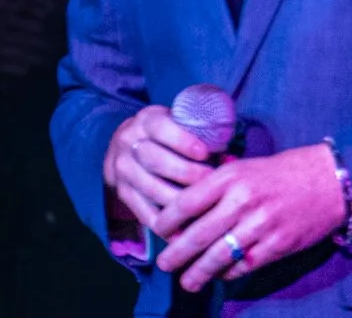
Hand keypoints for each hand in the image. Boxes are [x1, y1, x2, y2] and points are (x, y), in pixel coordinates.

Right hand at [105, 105, 215, 232]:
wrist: (128, 147)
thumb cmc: (167, 136)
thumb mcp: (177, 123)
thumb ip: (199, 134)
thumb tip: (229, 158)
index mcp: (147, 121)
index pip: (161, 128)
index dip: (183, 141)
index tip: (205, 153)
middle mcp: (130, 143)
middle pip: (156, 160)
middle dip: (186, 174)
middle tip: (211, 182)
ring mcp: (123, 170)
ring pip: (151, 189)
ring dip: (179, 201)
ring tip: (203, 207)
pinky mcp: (123, 193)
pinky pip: (143, 212)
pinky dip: (166, 224)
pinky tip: (185, 230)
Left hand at [153, 143, 346, 292]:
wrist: (330, 179)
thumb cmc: (284, 171)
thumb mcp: (247, 166)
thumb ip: (218, 185)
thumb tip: (185, 209)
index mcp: (232, 176)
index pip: (187, 202)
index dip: (167, 221)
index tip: (158, 232)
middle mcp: (244, 200)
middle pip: (198, 234)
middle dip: (176, 254)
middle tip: (164, 265)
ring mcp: (262, 225)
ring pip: (219, 256)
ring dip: (198, 272)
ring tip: (187, 282)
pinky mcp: (278, 245)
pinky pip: (245, 265)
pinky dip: (228, 273)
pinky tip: (219, 276)